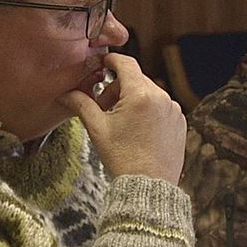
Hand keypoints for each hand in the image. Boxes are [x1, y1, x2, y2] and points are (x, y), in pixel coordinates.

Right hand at [58, 53, 185, 182]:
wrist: (149, 185)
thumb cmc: (123, 159)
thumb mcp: (97, 129)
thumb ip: (81, 104)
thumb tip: (66, 93)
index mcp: (140, 95)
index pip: (126, 63)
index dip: (111, 61)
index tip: (102, 64)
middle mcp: (161, 97)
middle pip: (136, 79)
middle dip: (118, 88)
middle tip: (104, 108)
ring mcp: (173, 110)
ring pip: (149, 93)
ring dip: (133, 99)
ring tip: (121, 122)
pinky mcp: (180, 121)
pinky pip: (161, 106)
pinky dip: (148, 111)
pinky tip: (138, 130)